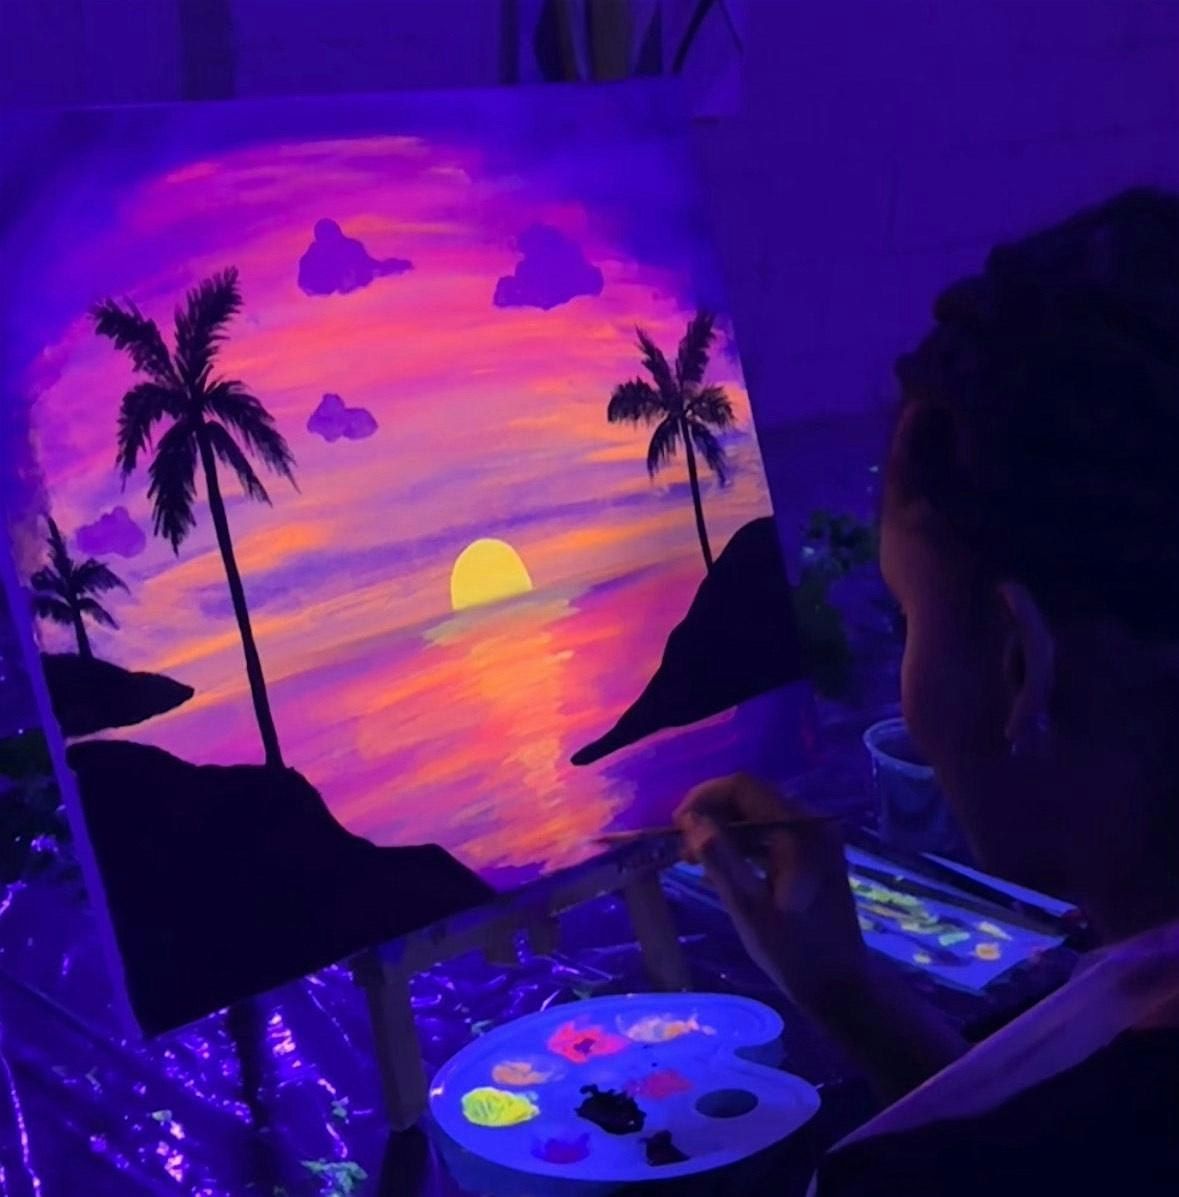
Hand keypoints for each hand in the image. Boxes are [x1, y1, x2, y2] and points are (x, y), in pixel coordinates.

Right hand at [675, 774, 867, 1010]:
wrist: (842, 990)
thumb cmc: (794, 954)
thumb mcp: (748, 908)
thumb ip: (719, 857)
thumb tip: (690, 819)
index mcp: (801, 830)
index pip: (743, 787)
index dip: (703, 798)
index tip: (676, 827)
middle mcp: (814, 823)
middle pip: (752, 797)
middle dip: (712, 813)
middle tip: (683, 848)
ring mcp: (819, 838)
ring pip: (760, 814)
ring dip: (726, 828)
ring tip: (696, 858)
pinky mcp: (817, 854)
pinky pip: (773, 833)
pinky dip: (745, 842)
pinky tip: (725, 864)